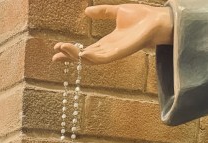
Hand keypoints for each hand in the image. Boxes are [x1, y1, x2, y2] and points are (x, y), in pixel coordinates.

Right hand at [53, 4, 173, 63]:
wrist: (157, 20)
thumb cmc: (142, 17)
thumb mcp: (117, 12)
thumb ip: (102, 13)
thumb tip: (86, 12)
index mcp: (106, 43)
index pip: (84, 50)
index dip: (70, 49)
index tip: (58, 47)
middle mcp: (107, 51)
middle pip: (82, 58)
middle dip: (68, 57)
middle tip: (55, 54)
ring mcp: (112, 54)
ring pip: (88, 60)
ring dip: (74, 57)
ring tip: (62, 49)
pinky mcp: (117, 55)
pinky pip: (99, 59)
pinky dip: (87, 58)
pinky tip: (79, 53)